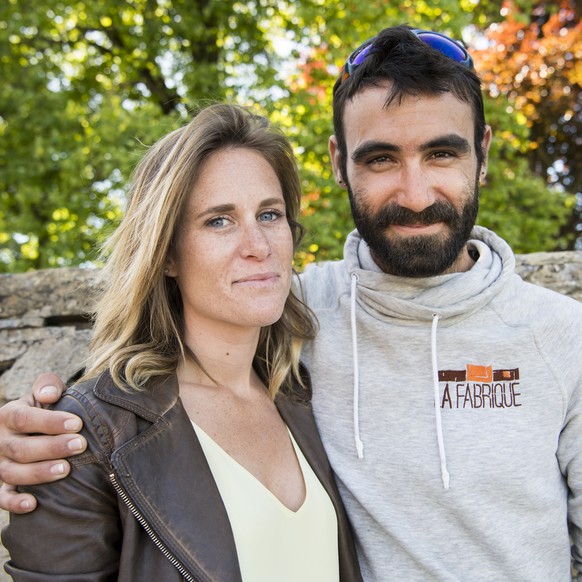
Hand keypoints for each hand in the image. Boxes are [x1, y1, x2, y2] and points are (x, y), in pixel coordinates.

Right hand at [0, 373, 86, 512]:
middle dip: (52, 447)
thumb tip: (50, 394)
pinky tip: (33, 503)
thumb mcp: (42, 393)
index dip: (50, 422)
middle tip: (80, 445)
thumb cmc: (44, 409)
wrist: (30, 430)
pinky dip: (14, 503)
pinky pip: (1, 497)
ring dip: (38, 473)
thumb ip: (47, 386)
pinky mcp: (0, 485)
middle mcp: (0, 441)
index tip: (77, 424)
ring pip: (12, 473)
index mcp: (8, 416)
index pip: (24, 419)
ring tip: (65, 470)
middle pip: (21, 448)